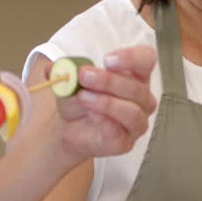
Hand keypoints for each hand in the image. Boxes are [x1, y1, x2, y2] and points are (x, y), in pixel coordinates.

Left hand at [53, 46, 158, 160]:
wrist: (69, 128)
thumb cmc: (80, 99)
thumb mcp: (70, 78)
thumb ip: (65, 69)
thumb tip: (55, 67)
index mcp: (136, 76)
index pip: (146, 60)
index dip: (132, 58)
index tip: (107, 60)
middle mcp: (142, 99)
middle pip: (136, 87)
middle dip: (109, 80)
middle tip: (83, 76)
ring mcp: (136, 123)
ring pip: (132, 112)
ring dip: (106, 102)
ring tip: (82, 97)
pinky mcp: (124, 142)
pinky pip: (119, 131)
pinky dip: (104, 121)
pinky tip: (91, 114)